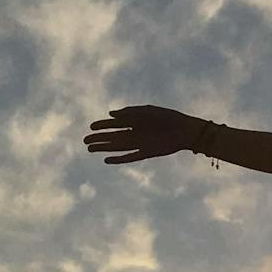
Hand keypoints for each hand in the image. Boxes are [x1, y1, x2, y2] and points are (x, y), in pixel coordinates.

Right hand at [83, 105, 206, 164]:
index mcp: (135, 122)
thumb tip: (110, 114)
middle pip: (113, 137)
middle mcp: (136, 133)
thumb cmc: (168, 117)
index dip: (102, 126)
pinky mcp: (147, 153)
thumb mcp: (147, 111)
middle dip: (99, 138)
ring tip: (90, 148)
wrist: (186, 129)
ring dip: (104, 148)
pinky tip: (107, 160)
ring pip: (118, 147)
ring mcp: (140, 144)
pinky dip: (119, 159)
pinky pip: (130, 157)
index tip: (91, 127)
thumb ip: (129, 112)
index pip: (114, 124)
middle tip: (85, 140)